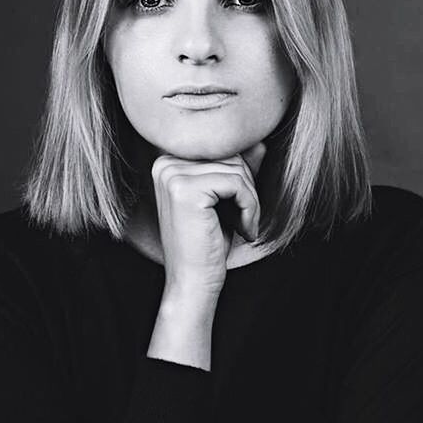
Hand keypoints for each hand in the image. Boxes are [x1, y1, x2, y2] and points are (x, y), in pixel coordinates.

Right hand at [150, 141, 266, 301]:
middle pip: (230, 155)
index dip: (242, 176)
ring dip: (252, 200)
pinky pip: (236, 183)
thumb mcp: (226, 198)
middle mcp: (164, 163)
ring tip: (246, 225)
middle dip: (248, 187)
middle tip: (248, 218)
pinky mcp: (185, 190)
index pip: (221, 149)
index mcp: (168, 161)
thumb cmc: (209, 241)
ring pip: (237, 169)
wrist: (193, 282)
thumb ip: (237, 169)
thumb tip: (258, 140)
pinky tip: (244, 229)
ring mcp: (172, 175)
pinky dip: (250, 207)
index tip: (244, 206)